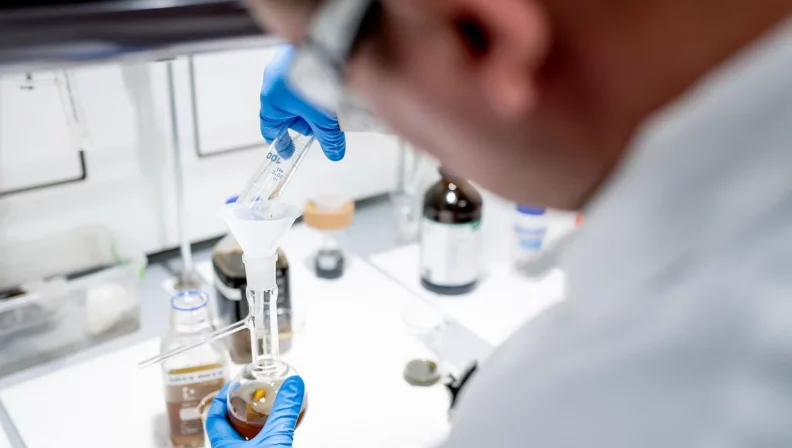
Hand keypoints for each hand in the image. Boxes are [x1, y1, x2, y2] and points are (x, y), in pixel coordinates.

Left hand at [205, 376, 305, 447]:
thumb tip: (293, 384)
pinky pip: (255, 446)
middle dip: (239, 409)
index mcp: (223, 446)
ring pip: (240, 439)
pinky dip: (262, 437)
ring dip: (252, 425)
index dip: (220, 399)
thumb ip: (284, 410)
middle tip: (251, 396)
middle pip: (227, 427)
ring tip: (264, 412)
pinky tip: (274, 434)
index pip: (213, 418)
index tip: (232, 386)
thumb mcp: (276, 437)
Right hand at [260, 45, 345, 160]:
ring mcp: (283, 65)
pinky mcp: (297, 52)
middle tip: (323, 127)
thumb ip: (329, 138)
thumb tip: (334, 154)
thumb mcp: (324, 118)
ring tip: (331, 105)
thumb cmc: (316, 83)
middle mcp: (272, 81)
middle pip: (286, 112)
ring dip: (311, 104)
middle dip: (305, 122)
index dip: (281, 142)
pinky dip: (315, 86)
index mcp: (271, 100)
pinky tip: (331, 87)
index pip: (270, 128)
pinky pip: (303, 77)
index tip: (289, 152)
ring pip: (296, 94)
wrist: (325, 46)